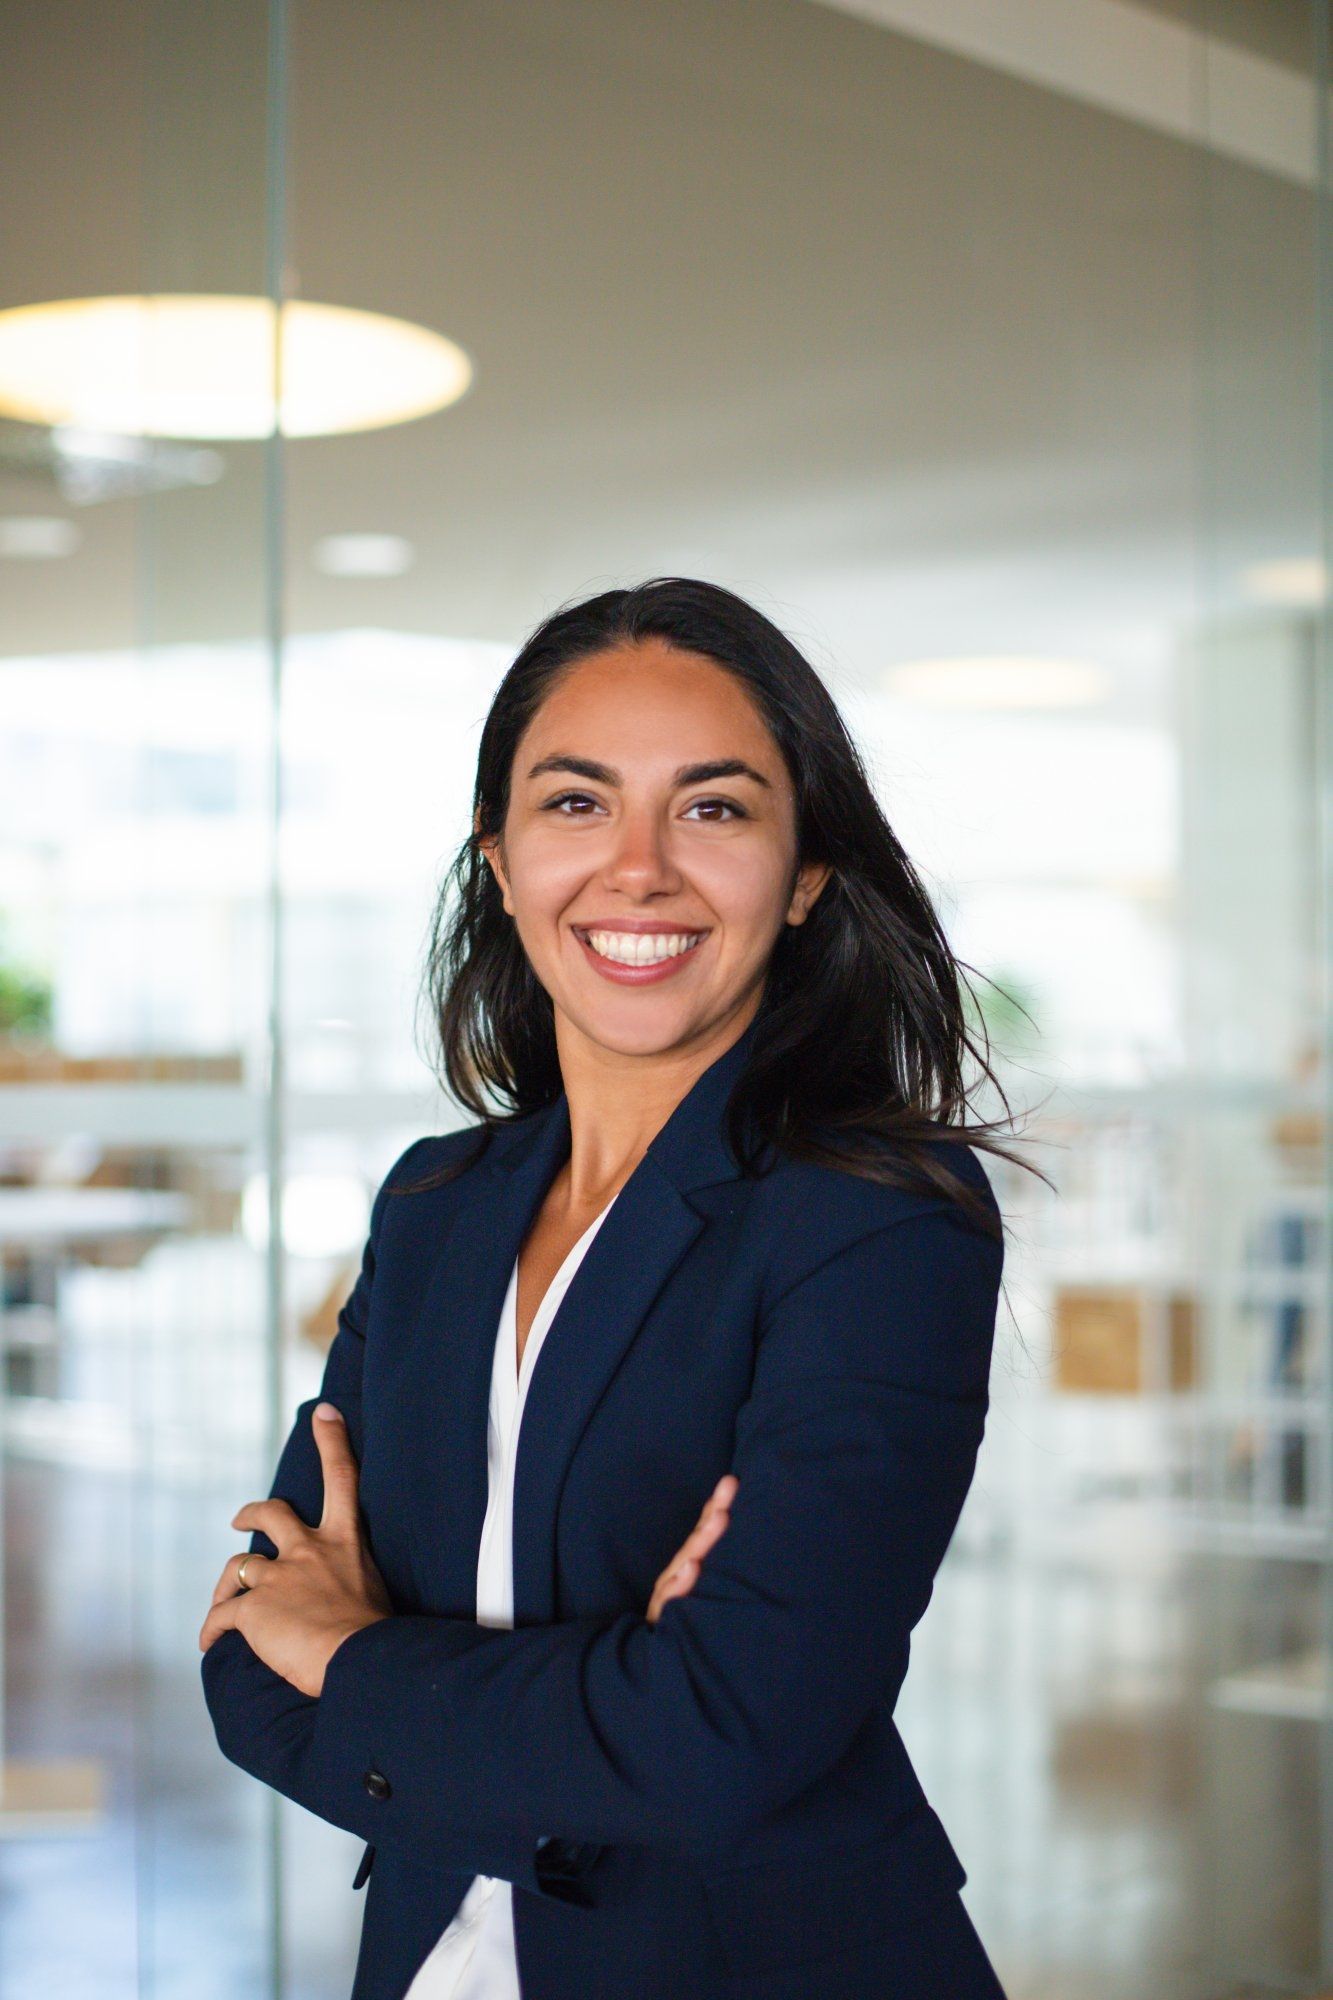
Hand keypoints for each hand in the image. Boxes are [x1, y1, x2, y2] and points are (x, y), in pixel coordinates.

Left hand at [197, 1402, 393, 1696]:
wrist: (359, 1659)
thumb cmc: (377, 1637)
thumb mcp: (375, 1594)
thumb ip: (354, 1586)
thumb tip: (353, 1605)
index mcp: (345, 1542)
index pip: (342, 1478)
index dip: (332, 1440)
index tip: (325, 1412)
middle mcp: (309, 1550)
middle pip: (273, 1513)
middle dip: (252, 1512)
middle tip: (239, 1520)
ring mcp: (278, 1576)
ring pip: (239, 1566)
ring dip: (227, 1584)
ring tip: (222, 1602)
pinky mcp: (252, 1607)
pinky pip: (221, 1616)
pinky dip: (211, 1629)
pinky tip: (209, 1643)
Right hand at [646, 1474, 737, 1625]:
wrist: (656, 1662)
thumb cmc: (685, 1622)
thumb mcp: (697, 1591)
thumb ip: (707, 1559)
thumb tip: (729, 1524)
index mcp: (687, 1567)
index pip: (702, 1533)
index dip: (715, 1508)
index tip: (731, 1483)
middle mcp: (677, 1575)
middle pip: (695, 1543)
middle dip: (713, 1517)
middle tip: (728, 1493)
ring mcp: (669, 1595)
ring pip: (685, 1564)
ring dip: (702, 1541)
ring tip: (719, 1519)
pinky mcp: (663, 1617)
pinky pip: (671, 1600)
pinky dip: (681, 1583)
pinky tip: (691, 1569)